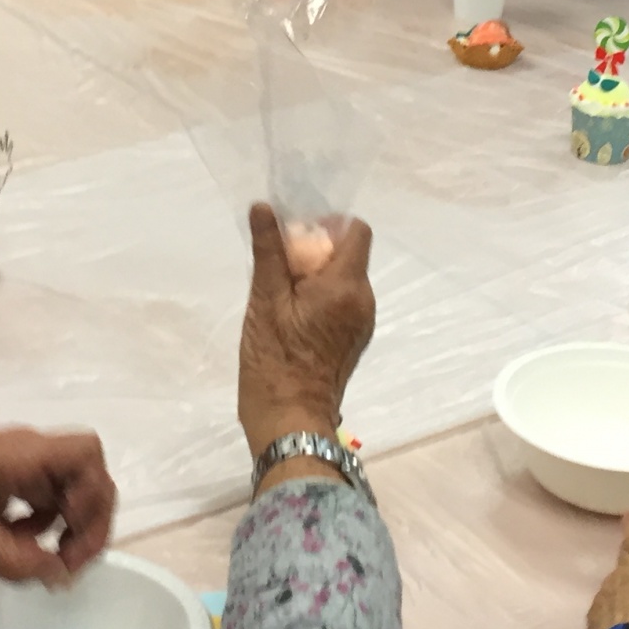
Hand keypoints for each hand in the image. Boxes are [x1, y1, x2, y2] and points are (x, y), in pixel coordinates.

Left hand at [0, 430, 115, 585]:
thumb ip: (26, 564)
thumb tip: (61, 576)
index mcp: (25, 454)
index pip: (88, 454)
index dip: (93, 497)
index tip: (70, 536)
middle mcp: (27, 449)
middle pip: (84, 474)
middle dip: (87, 519)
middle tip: (71, 561)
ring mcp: (14, 460)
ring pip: (64, 486)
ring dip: (66, 523)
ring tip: (50, 558)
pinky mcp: (0, 473)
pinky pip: (39, 493)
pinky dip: (42, 520)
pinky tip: (21, 543)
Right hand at [238, 202, 374, 462]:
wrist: (290, 419)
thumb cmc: (274, 359)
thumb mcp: (264, 301)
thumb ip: (268, 252)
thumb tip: (264, 208)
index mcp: (347, 286)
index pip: (357, 231)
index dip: (330, 223)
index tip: (297, 233)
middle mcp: (364, 301)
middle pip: (349, 255)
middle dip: (316, 250)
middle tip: (279, 264)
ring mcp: (362, 323)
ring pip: (344, 279)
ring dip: (317, 275)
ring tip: (280, 291)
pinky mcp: (354, 340)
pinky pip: (343, 303)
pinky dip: (322, 297)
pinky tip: (291, 314)